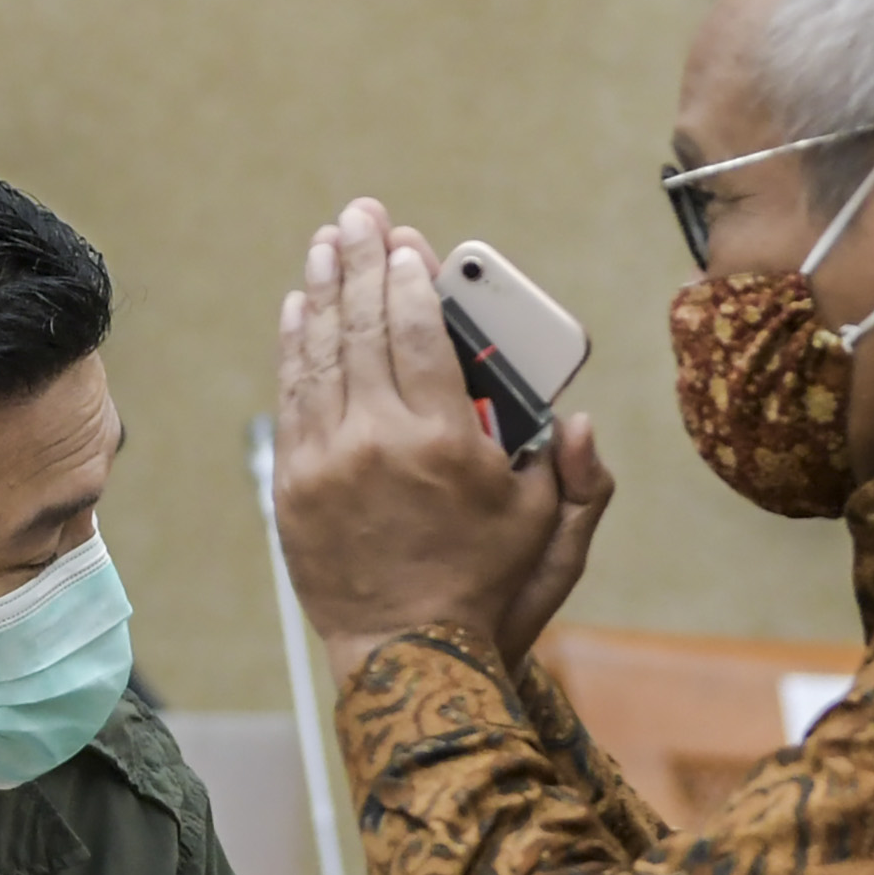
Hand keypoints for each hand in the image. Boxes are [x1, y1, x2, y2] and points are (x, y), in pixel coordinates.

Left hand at [271, 200, 608, 673]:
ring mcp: (327, 460)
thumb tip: (578, 419)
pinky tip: (301, 309)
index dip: (412, 276)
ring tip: (328, 245)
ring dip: (324, 290)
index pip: (421, 331)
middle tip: (360, 216)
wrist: (408, 658)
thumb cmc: (488, 592)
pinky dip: (295, 345)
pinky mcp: (292, 484)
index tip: (407, 240)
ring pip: (320, 354)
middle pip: (365, 327)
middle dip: (363, 262)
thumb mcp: (554, 538)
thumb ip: (581, 475)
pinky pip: (292, 397)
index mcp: (446, 442)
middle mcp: (379, 440)